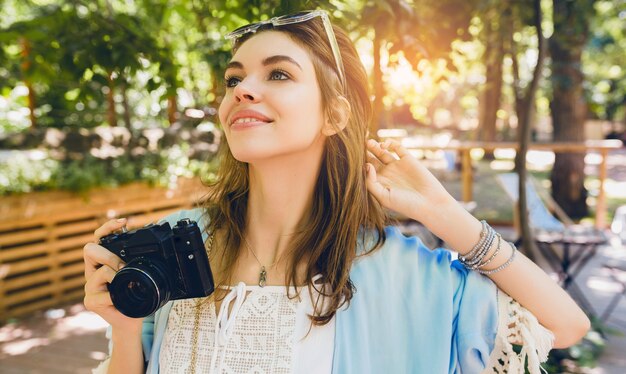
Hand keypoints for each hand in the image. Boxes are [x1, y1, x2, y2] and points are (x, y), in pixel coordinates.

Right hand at [83, 218, 142, 334]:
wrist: (130, 321)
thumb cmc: (134, 296)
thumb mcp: (138, 276)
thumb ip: (138, 263)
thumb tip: (156, 249)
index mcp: (102, 262)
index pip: (98, 238)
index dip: (107, 228)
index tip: (123, 222)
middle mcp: (93, 272)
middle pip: (90, 250)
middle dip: (108, 255)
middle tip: (122, 266)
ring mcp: (90, 286)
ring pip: (99, 271)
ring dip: (114, 275)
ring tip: (124, 283)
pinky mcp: (91, 302)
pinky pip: (102, 294)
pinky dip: (114, 296)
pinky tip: (119, 300)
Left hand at [365, 139, 455, 222]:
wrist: (429, 203)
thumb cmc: (405, 204)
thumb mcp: (383, 197)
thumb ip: (371, 182)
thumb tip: (367, 165)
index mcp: (379, 183)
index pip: (365, 170)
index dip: (358, 163)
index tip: (351, 158)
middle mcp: (387, 173)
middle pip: (371, 159)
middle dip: (364, 152)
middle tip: (357, 144)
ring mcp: (397, 165)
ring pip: (382, 152)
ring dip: (375, 146)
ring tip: (369, 142)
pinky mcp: (408, 159)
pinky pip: (397, 147)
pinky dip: (390, 143)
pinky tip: (384, 145)